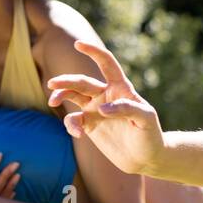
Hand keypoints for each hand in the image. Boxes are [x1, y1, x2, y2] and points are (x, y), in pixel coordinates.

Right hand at [46, 41, 166, 175]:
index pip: (106, 64)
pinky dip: (71, 125)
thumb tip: (101, 109)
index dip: (94, 52)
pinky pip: (74, 120)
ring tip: (53, 100)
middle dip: (67, 81)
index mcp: (121, 88)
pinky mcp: (89, 125)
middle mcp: (105, 95)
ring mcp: (95, 110)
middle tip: (52, 83)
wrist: (145, 158)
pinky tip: (77, 133)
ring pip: (73, 96)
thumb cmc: (150, 135)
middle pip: (83, 82)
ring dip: (61, 95)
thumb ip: (126, 109)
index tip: (78, 44)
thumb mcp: (145, 119)